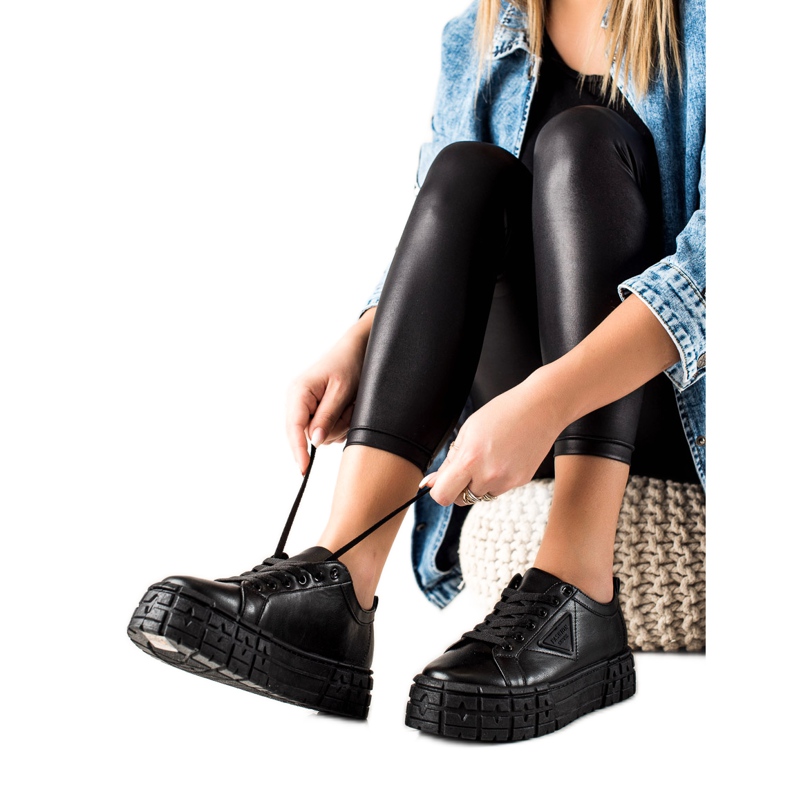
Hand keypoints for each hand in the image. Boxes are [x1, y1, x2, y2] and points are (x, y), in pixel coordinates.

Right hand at [285, 309, 375, 473]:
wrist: (356, 349)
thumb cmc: (347, 364)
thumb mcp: (341, 391)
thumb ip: (327, 416)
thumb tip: (314, 441)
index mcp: (298, 392)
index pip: (294, 428)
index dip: (298, 450)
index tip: (304, 469)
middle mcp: (297, 400)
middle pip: (309, 434)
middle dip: (333, 427)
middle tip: (349, 408)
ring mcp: (306, 406)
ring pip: (321, 434)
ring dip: (340, 424)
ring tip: (350, 403)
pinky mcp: (316, 410)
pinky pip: (327, 429)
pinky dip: (342, 422)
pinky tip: (348, 407)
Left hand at [421, 366, 565, 506]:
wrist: (540, 408)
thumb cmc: (502, 413)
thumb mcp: (467, 431)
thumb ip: (449, 461)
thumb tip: (432, 483)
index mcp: (470, 459)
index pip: (442, 495)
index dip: (438, 490)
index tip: (441, 481)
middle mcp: (488, 475)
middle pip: (461, 500)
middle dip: (458, 488)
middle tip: (466, 466)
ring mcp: (507, 481)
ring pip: (481, 495)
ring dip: (479, 483)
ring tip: (490, 456)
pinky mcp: (521, 482)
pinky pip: (498, 489)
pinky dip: (496, 479)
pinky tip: (504, 457)